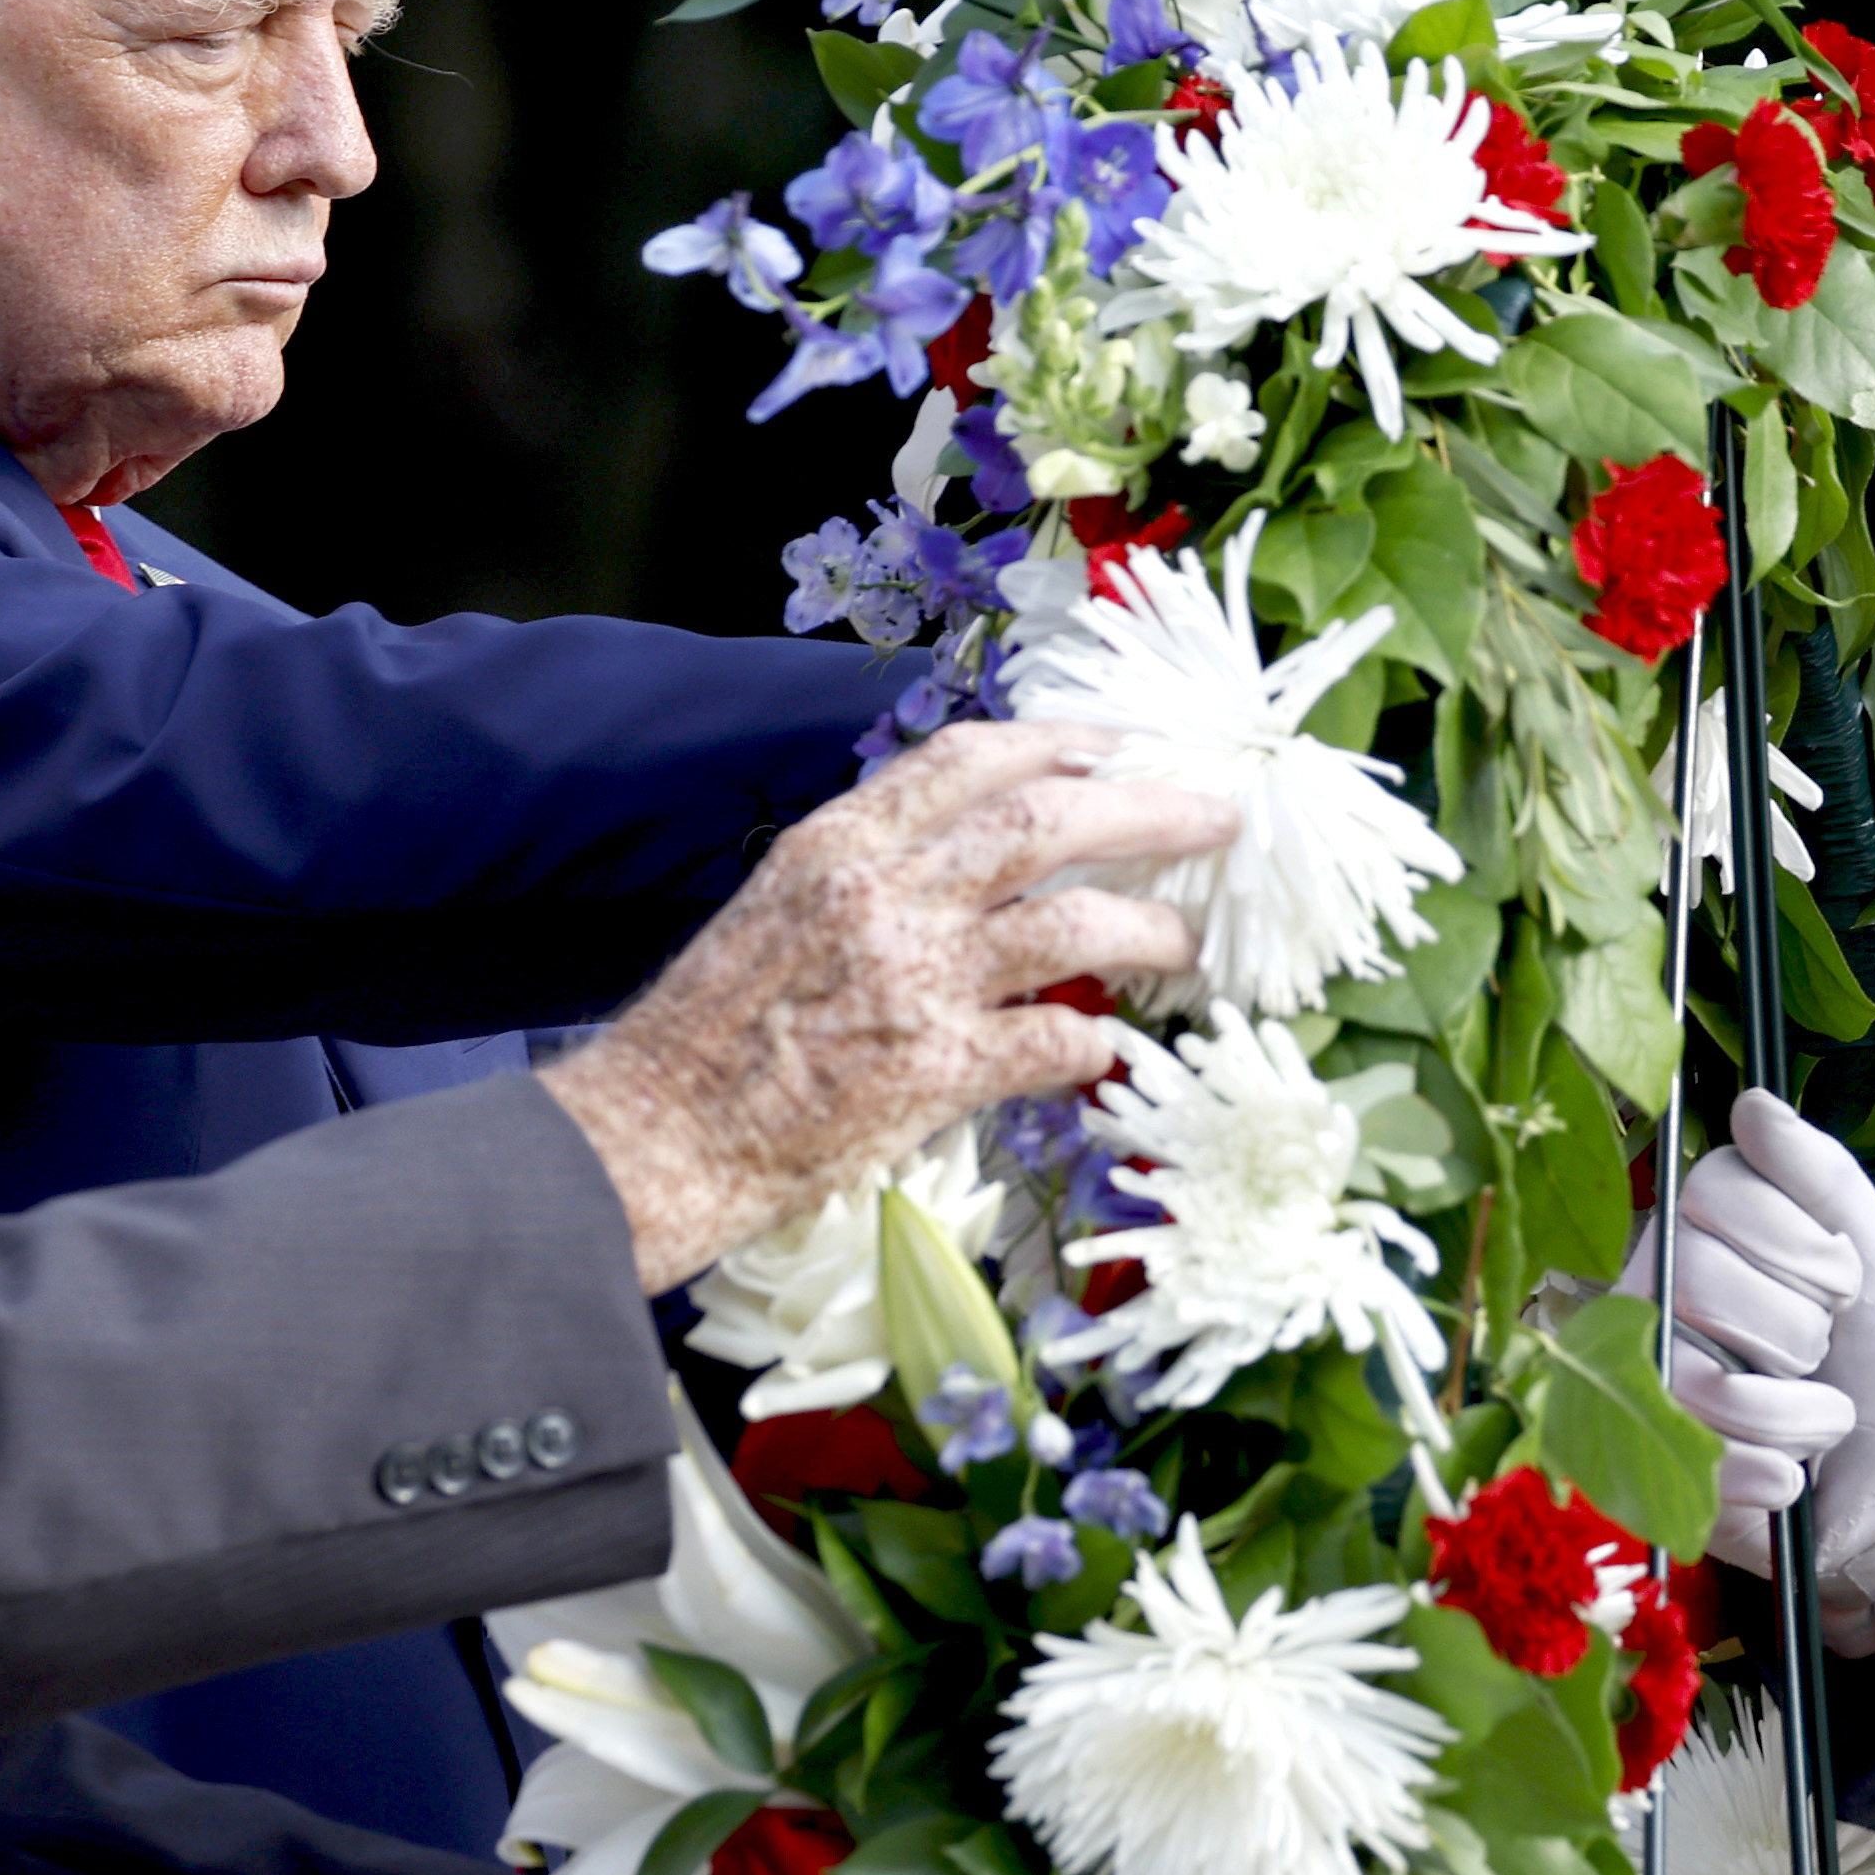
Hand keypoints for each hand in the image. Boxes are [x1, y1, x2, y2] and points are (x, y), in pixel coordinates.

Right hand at [534, 723, 1230, 1289]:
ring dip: (1151, 928)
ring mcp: (915, 979)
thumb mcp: (782, 909)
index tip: (1124, 743)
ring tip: (1188, 944)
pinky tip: (1108, 1048)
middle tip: (1216, 815)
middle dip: (1149, 809)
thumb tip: (973, 858)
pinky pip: (1056, 1037)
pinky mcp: (935, 1069)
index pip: (970, 759)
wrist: (658, 1133)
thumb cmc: (712, 1032)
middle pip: (1049, 820)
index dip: (1064, 741)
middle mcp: (884, 895)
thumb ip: (875, 872)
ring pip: (1075, 921)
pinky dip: (1097, 1040)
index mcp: (840, 845)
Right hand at [1621, 1091, 1874, 1641]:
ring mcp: (1642, 1381)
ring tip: (1821, 1414)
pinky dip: (1774, 1472)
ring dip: (1799, 1412)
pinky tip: (1792, 1473)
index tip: (1843, 1280)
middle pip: (1695, 1279)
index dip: (1796, 1243)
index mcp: (1702, 1226)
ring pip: (1698, 1377)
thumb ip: (1819, 1175)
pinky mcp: (1648, 1468)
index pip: (1710, 1193)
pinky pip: (1697, 1461)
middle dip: (1798, 1327)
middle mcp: (1653, 1293)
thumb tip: (1753, 1101)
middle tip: (1825, 1347)